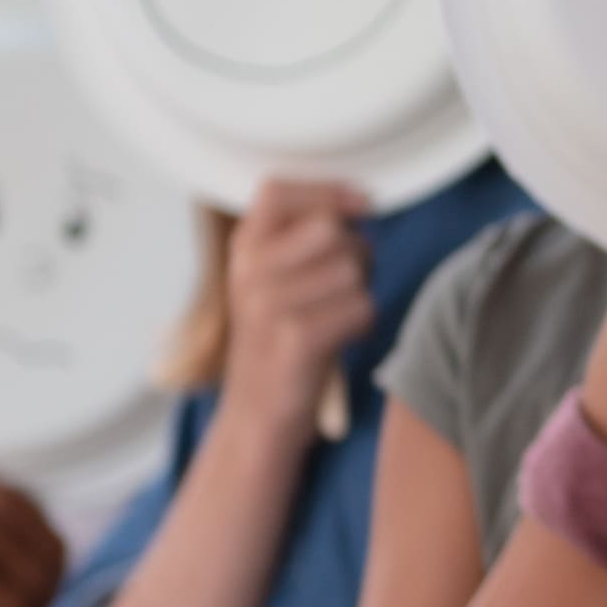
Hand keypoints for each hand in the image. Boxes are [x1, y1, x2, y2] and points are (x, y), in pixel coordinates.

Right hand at [223, 179, 373, 426]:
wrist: (257, 416)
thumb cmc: (280, 339)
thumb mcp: (274, 279)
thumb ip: (302, 238)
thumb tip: (360, 200)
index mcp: (243, 249)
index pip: (278, 190)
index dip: (328, 190)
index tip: (361, 203)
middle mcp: (248, 272)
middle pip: (331, 228)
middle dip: (356, 252)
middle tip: (345, 284)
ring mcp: (267, 306)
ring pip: (351, 269)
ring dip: (361, 292)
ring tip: (338, 315)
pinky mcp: (294, 340)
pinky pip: (360, 306)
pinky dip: (363, 323)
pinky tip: (342, 339)